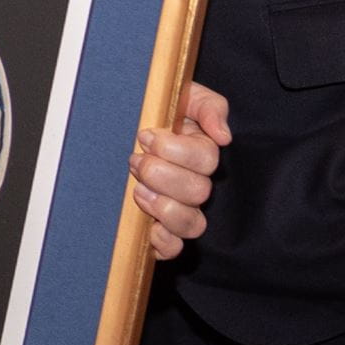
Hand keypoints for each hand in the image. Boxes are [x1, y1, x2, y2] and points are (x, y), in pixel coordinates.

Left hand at [130, 80, 231, 260]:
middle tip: (135, 160)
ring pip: (190, 223)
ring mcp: (180, 210)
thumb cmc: (155, 113)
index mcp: (201, 153)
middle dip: (161, 175)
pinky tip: (147, 226)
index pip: (206, 159)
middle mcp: (194, 185)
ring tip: (136, 189)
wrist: (121, 126)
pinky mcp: (161, 231)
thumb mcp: (183, 95)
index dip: (176, 150)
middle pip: (198, 192)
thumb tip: (223, 136)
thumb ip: (208, 106)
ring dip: (162, 207)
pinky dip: (162, 241)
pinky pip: (173, 248)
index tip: (146, 135)